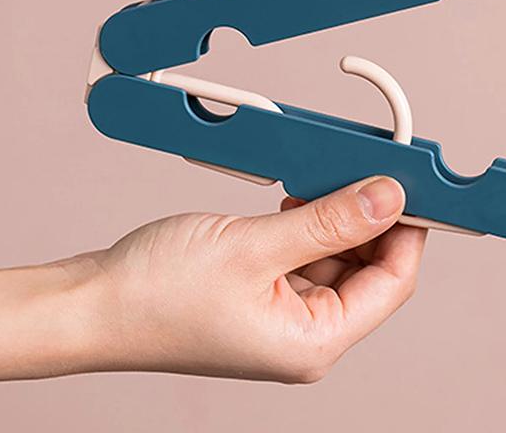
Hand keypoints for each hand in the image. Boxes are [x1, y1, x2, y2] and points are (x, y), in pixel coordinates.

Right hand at [0, 177, 425, 384]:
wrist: (92, 302)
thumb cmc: (157, 292)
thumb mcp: (255, 247)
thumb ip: (329, 221)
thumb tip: (388, 195)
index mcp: (313, 340)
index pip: (392, 282)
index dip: (409, 229)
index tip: (413, 182)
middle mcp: (304, 332)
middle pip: (367, 267)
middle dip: (370, 215)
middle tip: (369, 164)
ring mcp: (282, 312)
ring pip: (335, 254)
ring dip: (335, 213)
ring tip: (326, 173)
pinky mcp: (261, 291)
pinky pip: (304, 251)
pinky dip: (307, 220)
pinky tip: (296, 194)